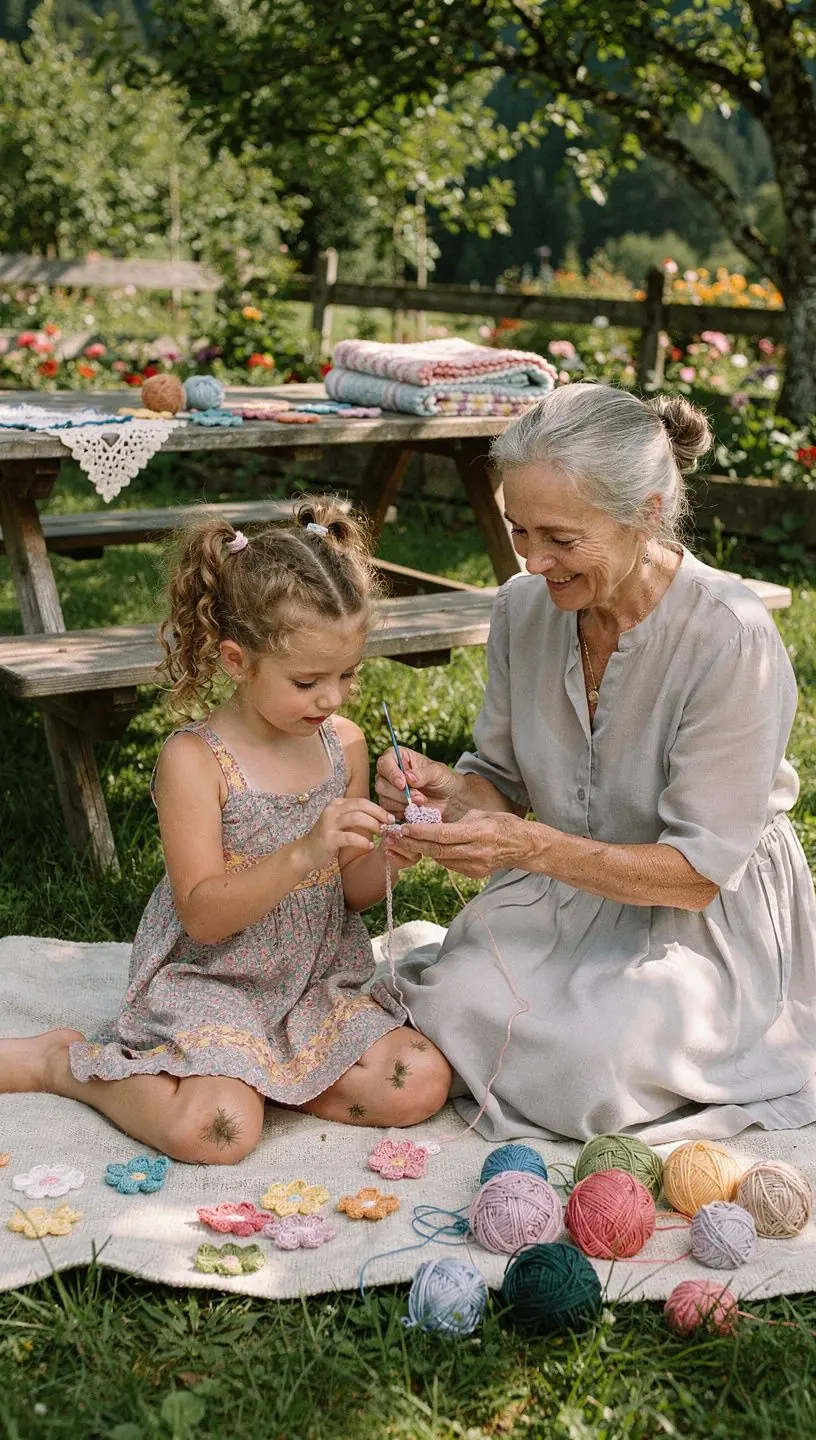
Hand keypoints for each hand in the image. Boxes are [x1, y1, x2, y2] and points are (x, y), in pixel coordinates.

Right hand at [302, 796, 392, 871]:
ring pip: (356, 818)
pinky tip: (369, 846)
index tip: (390, 817)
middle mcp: (332, 810)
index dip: (378, 808)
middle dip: (378, 813)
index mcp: (336, 804)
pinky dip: (362, 841)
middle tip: (390, 823)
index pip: (361, 801)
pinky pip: (349, 837)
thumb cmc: (329, 838)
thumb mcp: (341, 823)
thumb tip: (382, 819)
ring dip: (372, 824)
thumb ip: (357, 817)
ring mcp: (329, 824)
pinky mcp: (328, 839)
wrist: (306, 853)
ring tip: (382, 833)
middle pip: (360, 805)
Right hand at [375, 747, 457, 818]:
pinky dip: (402, 812)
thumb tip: (408, 777)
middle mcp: (389, 773)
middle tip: (420, 796)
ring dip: (403, 804)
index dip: (391, 774)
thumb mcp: (438, 772)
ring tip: (421, 801)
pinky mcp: (391, 806)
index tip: (403, 784)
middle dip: (400, 794)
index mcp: (398, 757)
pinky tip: (415, 810)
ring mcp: (388, 790)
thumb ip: (423, 773)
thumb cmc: (443, 779)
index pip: (384, 763)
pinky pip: (388, 812)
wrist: (448, 798)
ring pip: (384, 799)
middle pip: (381, 784)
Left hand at [383, 810, 526, 878]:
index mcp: (479, 832)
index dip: (421, 832)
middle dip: (413, 844)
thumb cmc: (502, 823)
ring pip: (441, 859)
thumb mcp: (481, 814)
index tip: (403, 828)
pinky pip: (449, 864)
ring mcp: (476, 865)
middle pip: (438, 850)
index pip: (443, 834)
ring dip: (421, 851)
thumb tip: (431, 822)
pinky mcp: (474, 873)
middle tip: (392, 837)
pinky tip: (425, 848)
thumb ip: (457, 820)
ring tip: (401, 843)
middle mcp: (477, 851)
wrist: (524, 846)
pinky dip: (436, 856)